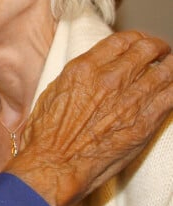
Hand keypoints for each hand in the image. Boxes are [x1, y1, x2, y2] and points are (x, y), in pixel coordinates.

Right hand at [7, 30, 172, 205]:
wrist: (53, 165)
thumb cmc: (45, 138)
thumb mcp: (52, 95)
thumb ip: (76, 78)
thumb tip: (90, 74)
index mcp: (84, 69)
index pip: (122, 40)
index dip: (134, 40)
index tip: (138, 44)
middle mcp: (110, 78)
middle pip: (147, 49)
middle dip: (157, 49)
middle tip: (160, 53)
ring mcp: (131, 99)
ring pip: (167, 69)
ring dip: (171, 67)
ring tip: (170, 69)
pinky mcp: (145, 122)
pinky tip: (172, 91)